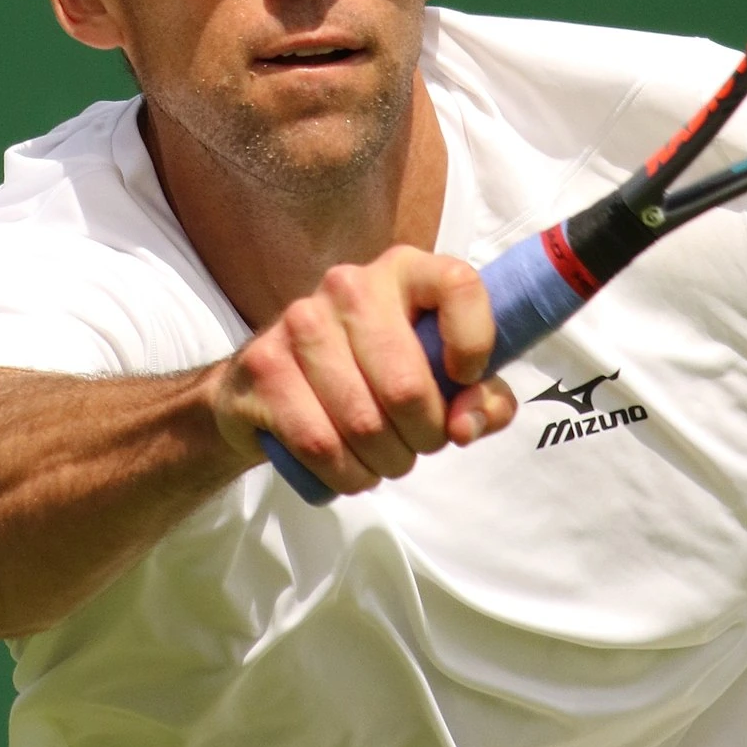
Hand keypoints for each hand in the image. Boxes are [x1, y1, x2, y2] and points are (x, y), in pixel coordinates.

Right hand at [213, 245, 517, 495]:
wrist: (274, 386)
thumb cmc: (376, 376)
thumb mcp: (441, 379)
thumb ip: (483, 400)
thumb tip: (465, 426)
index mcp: (404, 271)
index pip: (458, 284)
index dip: (475, 343)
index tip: (466, 379)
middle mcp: (349, 286)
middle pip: (406, 386)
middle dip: (424, 436)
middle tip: (420, 443)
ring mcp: (300, 322)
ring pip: (362, 424)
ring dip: (385, 462)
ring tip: (386, 459)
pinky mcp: (263, 365)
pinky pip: (319, 443)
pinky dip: (346, 474)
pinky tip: (352, 470)